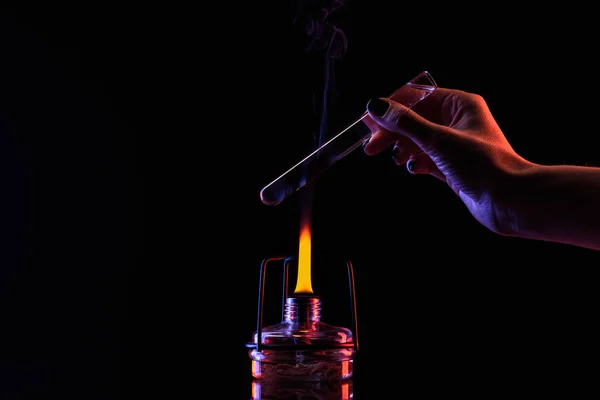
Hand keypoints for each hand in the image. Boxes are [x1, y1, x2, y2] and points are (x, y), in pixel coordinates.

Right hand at [362, 88, 532, 235]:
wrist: (509, 200)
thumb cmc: (482, 165)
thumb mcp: (438, 140)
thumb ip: (405, 123)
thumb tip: (376, 106)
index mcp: (460, 104)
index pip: (417, 97)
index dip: (391, 107)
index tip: (368, 121)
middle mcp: (457, 121)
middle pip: (415, 119)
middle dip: (392, 132)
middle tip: (371, 146)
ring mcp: (455, 145)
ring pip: (418, 140)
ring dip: (402, 148)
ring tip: (394, 159)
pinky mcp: (453, 167)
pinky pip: (426, 158)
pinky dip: (415, 162)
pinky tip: (412, 168)